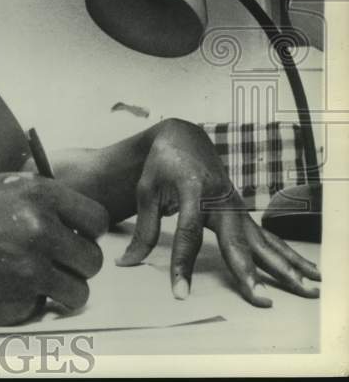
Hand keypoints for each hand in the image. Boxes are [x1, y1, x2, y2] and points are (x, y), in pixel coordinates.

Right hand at [0, 172, 108, 325]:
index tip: (74, 239)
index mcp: (37, 194)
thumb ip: (38, 199)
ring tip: (36, 282)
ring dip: (63, 290)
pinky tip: (8, 288)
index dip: (87, 232)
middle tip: (53, 264)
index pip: (96, 219)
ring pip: (79, 290)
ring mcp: (32, 267)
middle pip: (93, 258)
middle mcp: (40, 229)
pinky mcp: (21, 300)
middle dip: (76, 265)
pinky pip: (46, 306)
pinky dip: (33, 302)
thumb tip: (71, 217)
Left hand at [116, 119, 320, 305]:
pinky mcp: (243, 212)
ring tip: (305, 290)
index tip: (180, 292)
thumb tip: (128, 263)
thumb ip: (144, 229)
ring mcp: (236, 205)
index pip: (188, 233)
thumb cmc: (163, 164)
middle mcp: (221, 198)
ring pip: (260, 241)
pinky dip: (287, 256)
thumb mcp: (147, 190)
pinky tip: (307, 273)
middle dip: (247, 271)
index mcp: (193, 189)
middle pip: (234, 240)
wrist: (185, 137)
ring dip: (283, 267)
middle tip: (258, 299)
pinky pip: (267, 238)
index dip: (182, 264)